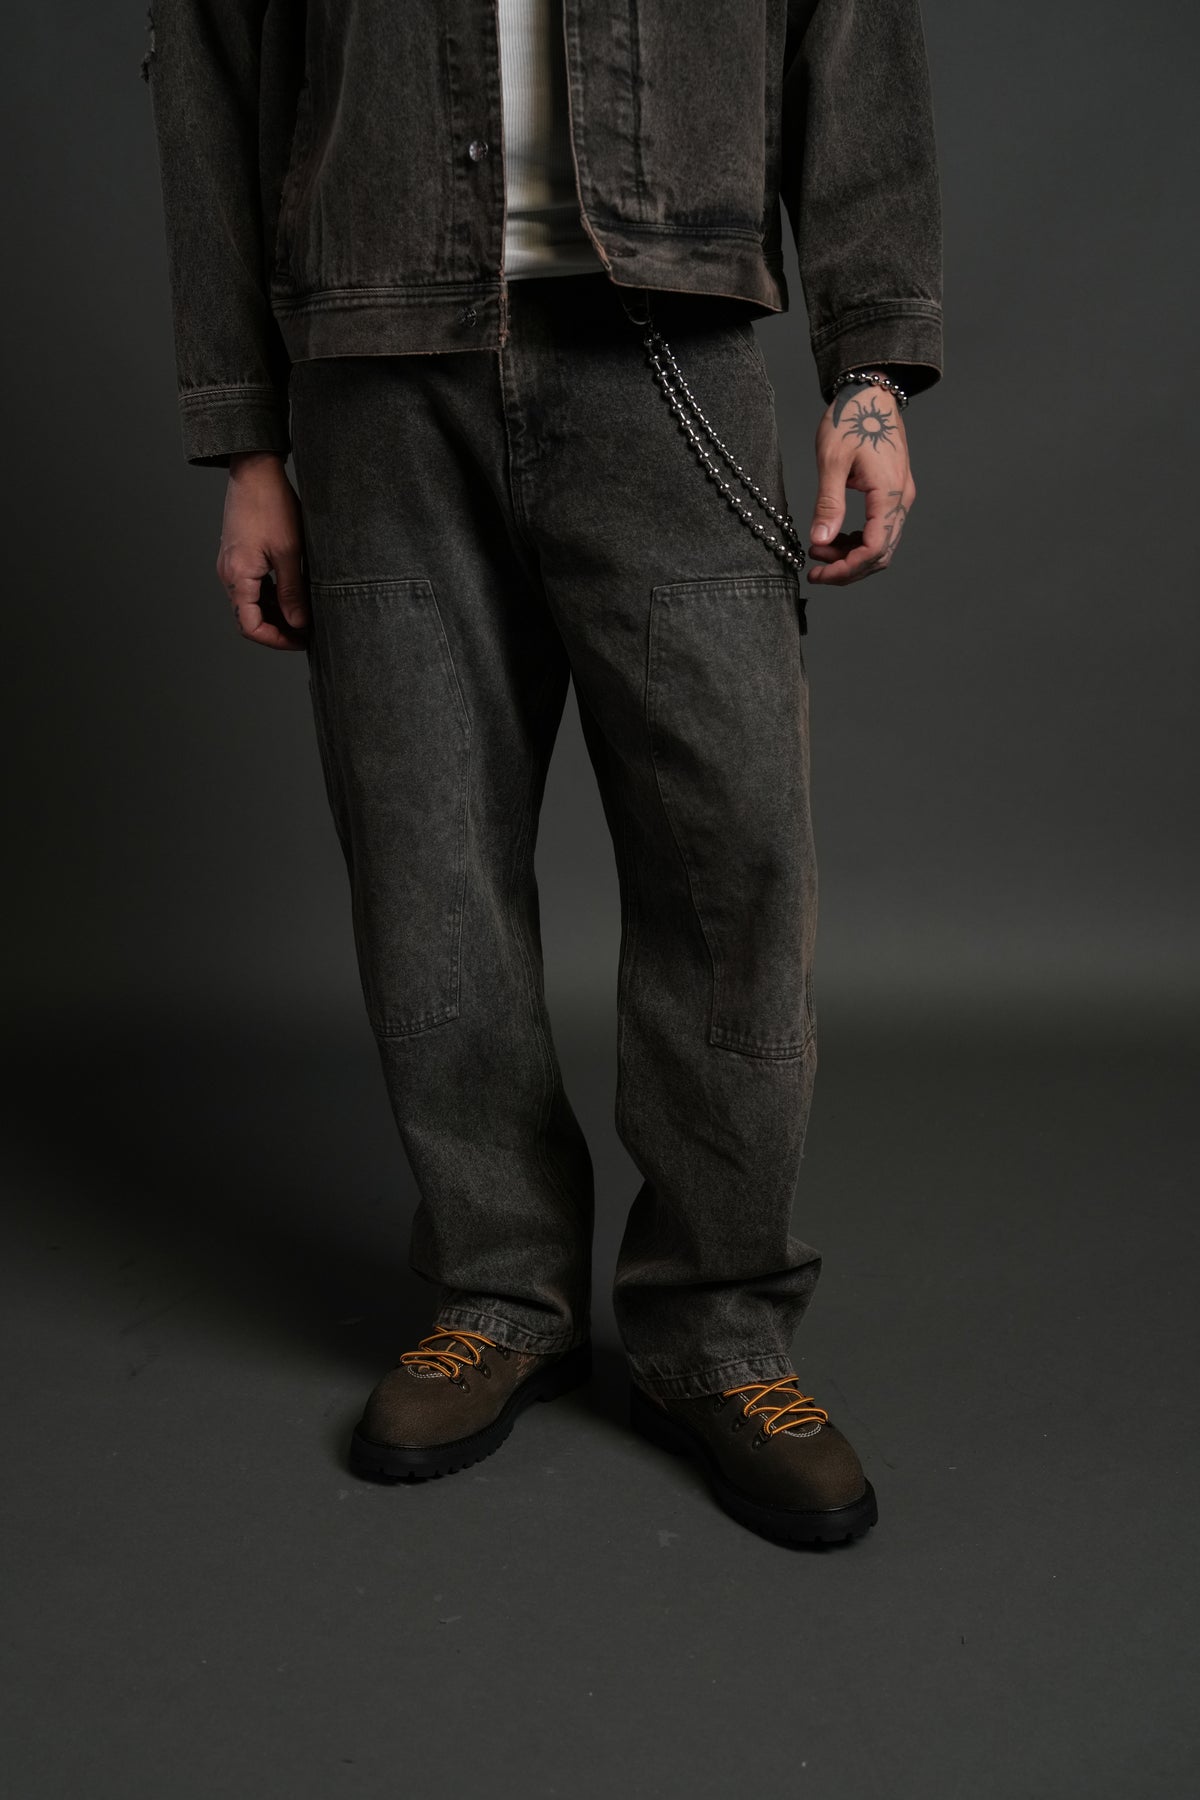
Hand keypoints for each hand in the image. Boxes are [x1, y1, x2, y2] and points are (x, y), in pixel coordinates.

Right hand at [217, 452, 309, 648]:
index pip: (250, 626)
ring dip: (274, 614)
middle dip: (277, 630)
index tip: (301, 639)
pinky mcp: (237, 556)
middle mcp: (228, 574)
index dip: (276, 640)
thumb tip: (298, 624)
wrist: (254, 471)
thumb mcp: (290, 553)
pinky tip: (292, 594)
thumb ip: (293, 592)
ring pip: (250, 604)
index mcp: (238, 576)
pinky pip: (251, 587)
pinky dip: (270, 597)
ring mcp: (231, 565)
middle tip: (306, 632)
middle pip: (248, 618)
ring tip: (303, 614)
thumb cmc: (272, 506)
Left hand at [807, 377, 914, 585]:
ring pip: (882, 545)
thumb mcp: (832, 460)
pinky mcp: (893, 494)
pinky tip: (834, 538)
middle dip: (847, 568)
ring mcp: (900, 497)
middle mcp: (901, 499)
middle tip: (815, 569)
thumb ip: (828, 503)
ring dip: (852, 556)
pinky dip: (857, 542)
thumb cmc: (852, 418)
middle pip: (881, 554)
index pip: (875, 549)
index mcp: (889, 493)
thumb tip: (821, 540)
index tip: (819, 573)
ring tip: (819, 552)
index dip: (847, 568)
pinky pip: (880, 530)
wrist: (871, 392)